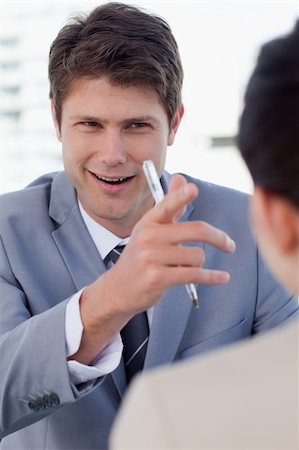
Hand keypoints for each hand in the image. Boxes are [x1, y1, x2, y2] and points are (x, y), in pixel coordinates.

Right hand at [104, 174, 234, 313]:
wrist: (119, 289)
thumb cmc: (140, 257)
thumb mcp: (151, 230)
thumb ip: (170, 206)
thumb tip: (181, 178)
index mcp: (149, 222)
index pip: (167, 205)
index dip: (181, 196)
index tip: (193, 189)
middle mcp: (149, 236)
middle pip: (196, 230)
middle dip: (219, 238)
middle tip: (229, 245)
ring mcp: (151, 257)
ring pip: (197, 256)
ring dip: (199, 264)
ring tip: (187, 268)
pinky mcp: (157, 278)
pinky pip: (194, 274)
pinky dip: (212, 277)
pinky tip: (222, 277)